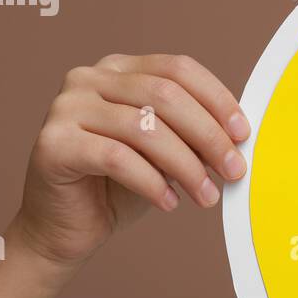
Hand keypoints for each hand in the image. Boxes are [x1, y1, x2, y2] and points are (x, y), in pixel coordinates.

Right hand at [16, 53, 249, 267]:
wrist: (64, 228)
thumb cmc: (116, 186)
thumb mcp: (164, 154)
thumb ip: (192, 135)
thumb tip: (238, 137)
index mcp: (118, 69)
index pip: (178, 69)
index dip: (217, 100)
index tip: (243, 134)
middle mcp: (88, 78)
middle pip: (165, 94)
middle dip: (208, 135)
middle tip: (234, 170)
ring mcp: (67, 108)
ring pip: (144, 128)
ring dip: (186, 166)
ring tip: (207, 196)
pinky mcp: (54, 144)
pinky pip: (117, 158)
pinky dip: (151, 182)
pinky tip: (169, 203)